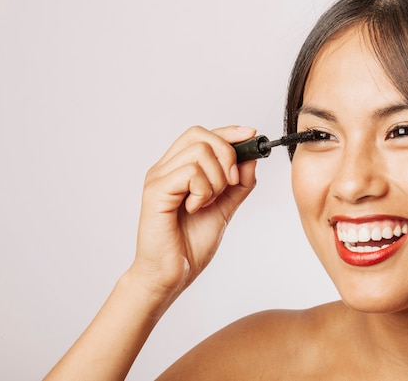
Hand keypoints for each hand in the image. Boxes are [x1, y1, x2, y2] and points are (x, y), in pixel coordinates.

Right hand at [130, 125, 257, 300]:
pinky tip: (195, 208)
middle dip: (227, 155)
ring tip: (207, 202)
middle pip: (200, 135)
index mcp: (178, 169)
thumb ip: (238, 185)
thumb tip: (251, 159)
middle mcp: (165, 168)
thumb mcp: (224, 208)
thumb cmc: (190, 244)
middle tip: (231, 183)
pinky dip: (202, 190)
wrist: (172, 274)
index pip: (202, 135)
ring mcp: (158, 178)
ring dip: (215, 179)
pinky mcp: (156, 192)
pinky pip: (190, 172)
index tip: (251, 135)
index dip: (228, 132)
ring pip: (199, 152)